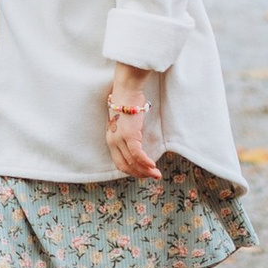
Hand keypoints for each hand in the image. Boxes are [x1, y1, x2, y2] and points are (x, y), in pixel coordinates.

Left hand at [107, 67, 160, 182]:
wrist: (126, 91)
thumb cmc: (128, 105)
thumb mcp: (125, 124)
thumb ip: (128, 136)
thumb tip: (138, 145)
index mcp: (110, 139)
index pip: (120, 163)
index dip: (131, 171)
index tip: (143, 174)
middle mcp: (113, 141)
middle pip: (126, 165)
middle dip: (140, 174)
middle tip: (152, 177)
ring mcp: (120, 139)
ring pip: (133, 162)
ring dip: (146, 170)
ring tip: (156, 174)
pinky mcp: (129, 135)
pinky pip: (137, 154)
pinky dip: (146, 162)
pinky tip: (153, 165)